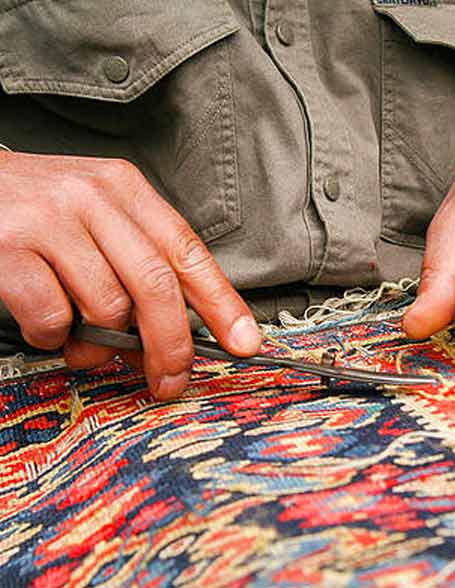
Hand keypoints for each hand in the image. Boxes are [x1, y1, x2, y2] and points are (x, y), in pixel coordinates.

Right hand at [0, 151, 261, 398]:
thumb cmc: (34, 212)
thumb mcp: (94, 217)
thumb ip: (134, 267)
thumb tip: (169, 341)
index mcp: (123, 188)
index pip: (187, 251)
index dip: (222, 303)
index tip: (245, 343)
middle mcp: (91, 197)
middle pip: (156, 285)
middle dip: (171, 345)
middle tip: (170, 381)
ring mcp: (48, 220)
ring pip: (105, 307)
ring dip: (98, 343)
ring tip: (80, 339)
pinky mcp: (6, 248)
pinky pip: (53, 318)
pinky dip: (53, 337)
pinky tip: (43, 323)